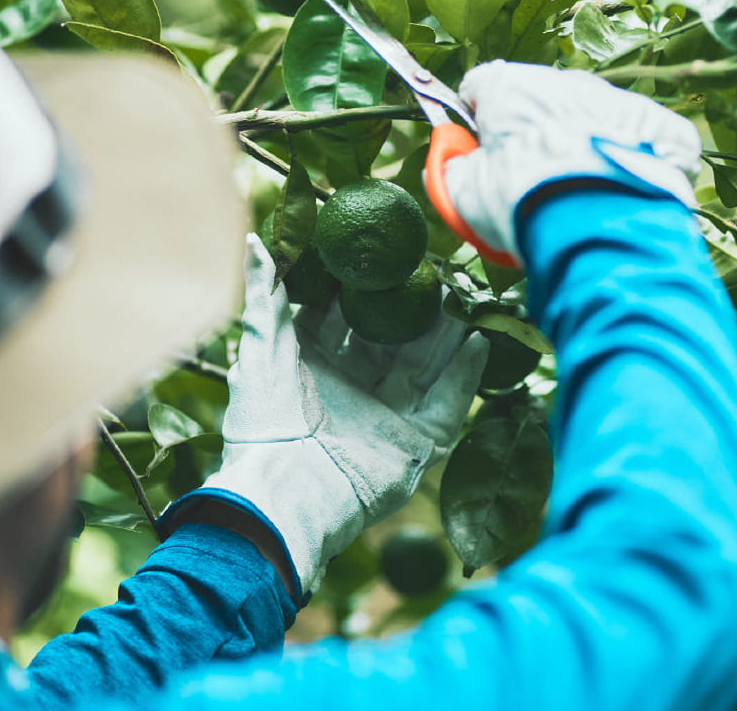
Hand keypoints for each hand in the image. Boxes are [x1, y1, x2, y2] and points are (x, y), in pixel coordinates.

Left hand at [204, 235, 487, 595]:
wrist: (286, 495)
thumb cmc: (266, 421)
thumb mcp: (260, 349)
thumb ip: (264, 296)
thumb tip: (256, 241)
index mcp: (313, 369)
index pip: (343, 320)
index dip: (362, 290)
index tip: (383, 257)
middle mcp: (352, 391)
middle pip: (390, 341)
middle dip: (411, 309)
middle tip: (434, 274)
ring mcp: (387, 418)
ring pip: (424, 367)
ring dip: (446, 334)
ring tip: (467, 297)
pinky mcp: (415, 445)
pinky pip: (447, 404)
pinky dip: (465, 375)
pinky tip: (480, 341)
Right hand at [444, 61, 701, 258]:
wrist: (602, 228)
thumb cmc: (524, 204)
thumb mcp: (463, 195)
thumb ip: (450, 170)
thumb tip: (450, 163)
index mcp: (511, 87)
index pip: (479, 88)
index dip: (474, 124)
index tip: (476, 155)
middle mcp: (568, 81)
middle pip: (539, 104)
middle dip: (531, 136)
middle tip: (526, 187)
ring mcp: (620, 101)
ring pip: (590, 119)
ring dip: (580, 147)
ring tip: (575, 200)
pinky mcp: (664, 129)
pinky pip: (640, 140)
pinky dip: (630, 161)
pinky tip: (619, 196)